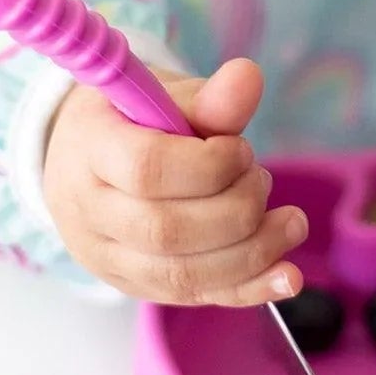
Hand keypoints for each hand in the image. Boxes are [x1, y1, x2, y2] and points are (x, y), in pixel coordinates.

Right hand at [43, 57, 306, 303]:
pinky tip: (288, 276)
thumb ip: (207, 99)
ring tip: (291, 223)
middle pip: (167, 231)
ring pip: (182, 275)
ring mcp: (107, 258)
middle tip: (260, 180)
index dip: (210, 165)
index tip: (240, 149)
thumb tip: (249, 77)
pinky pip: (194, 297)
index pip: (148, 171)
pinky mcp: (135, 285)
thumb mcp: (165, 96)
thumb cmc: (132, 118)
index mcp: (90, 149)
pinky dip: (248, 289)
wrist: (85, 158)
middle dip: (237, 210)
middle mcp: (88, 212)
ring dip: (252, 252)